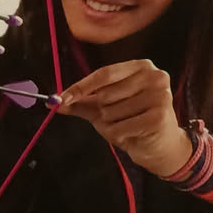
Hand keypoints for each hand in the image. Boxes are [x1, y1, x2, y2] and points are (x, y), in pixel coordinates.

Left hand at [56, 60, 192, 175]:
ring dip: (112, 124)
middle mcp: (154, 77)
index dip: (80, 87)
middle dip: (102, 111)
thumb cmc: (130, 120)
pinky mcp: (159, 117)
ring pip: (111, 112)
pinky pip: (119, 127)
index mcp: (140, 67)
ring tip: (128, 125)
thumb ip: (79, 102)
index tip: (62, 98)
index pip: (104, 73)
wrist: (157, 145)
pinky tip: (132, 133)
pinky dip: (118, 135)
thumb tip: (52, 101)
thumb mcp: (102, 108)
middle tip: (118, 117)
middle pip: (105, 94)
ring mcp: (160, 96)